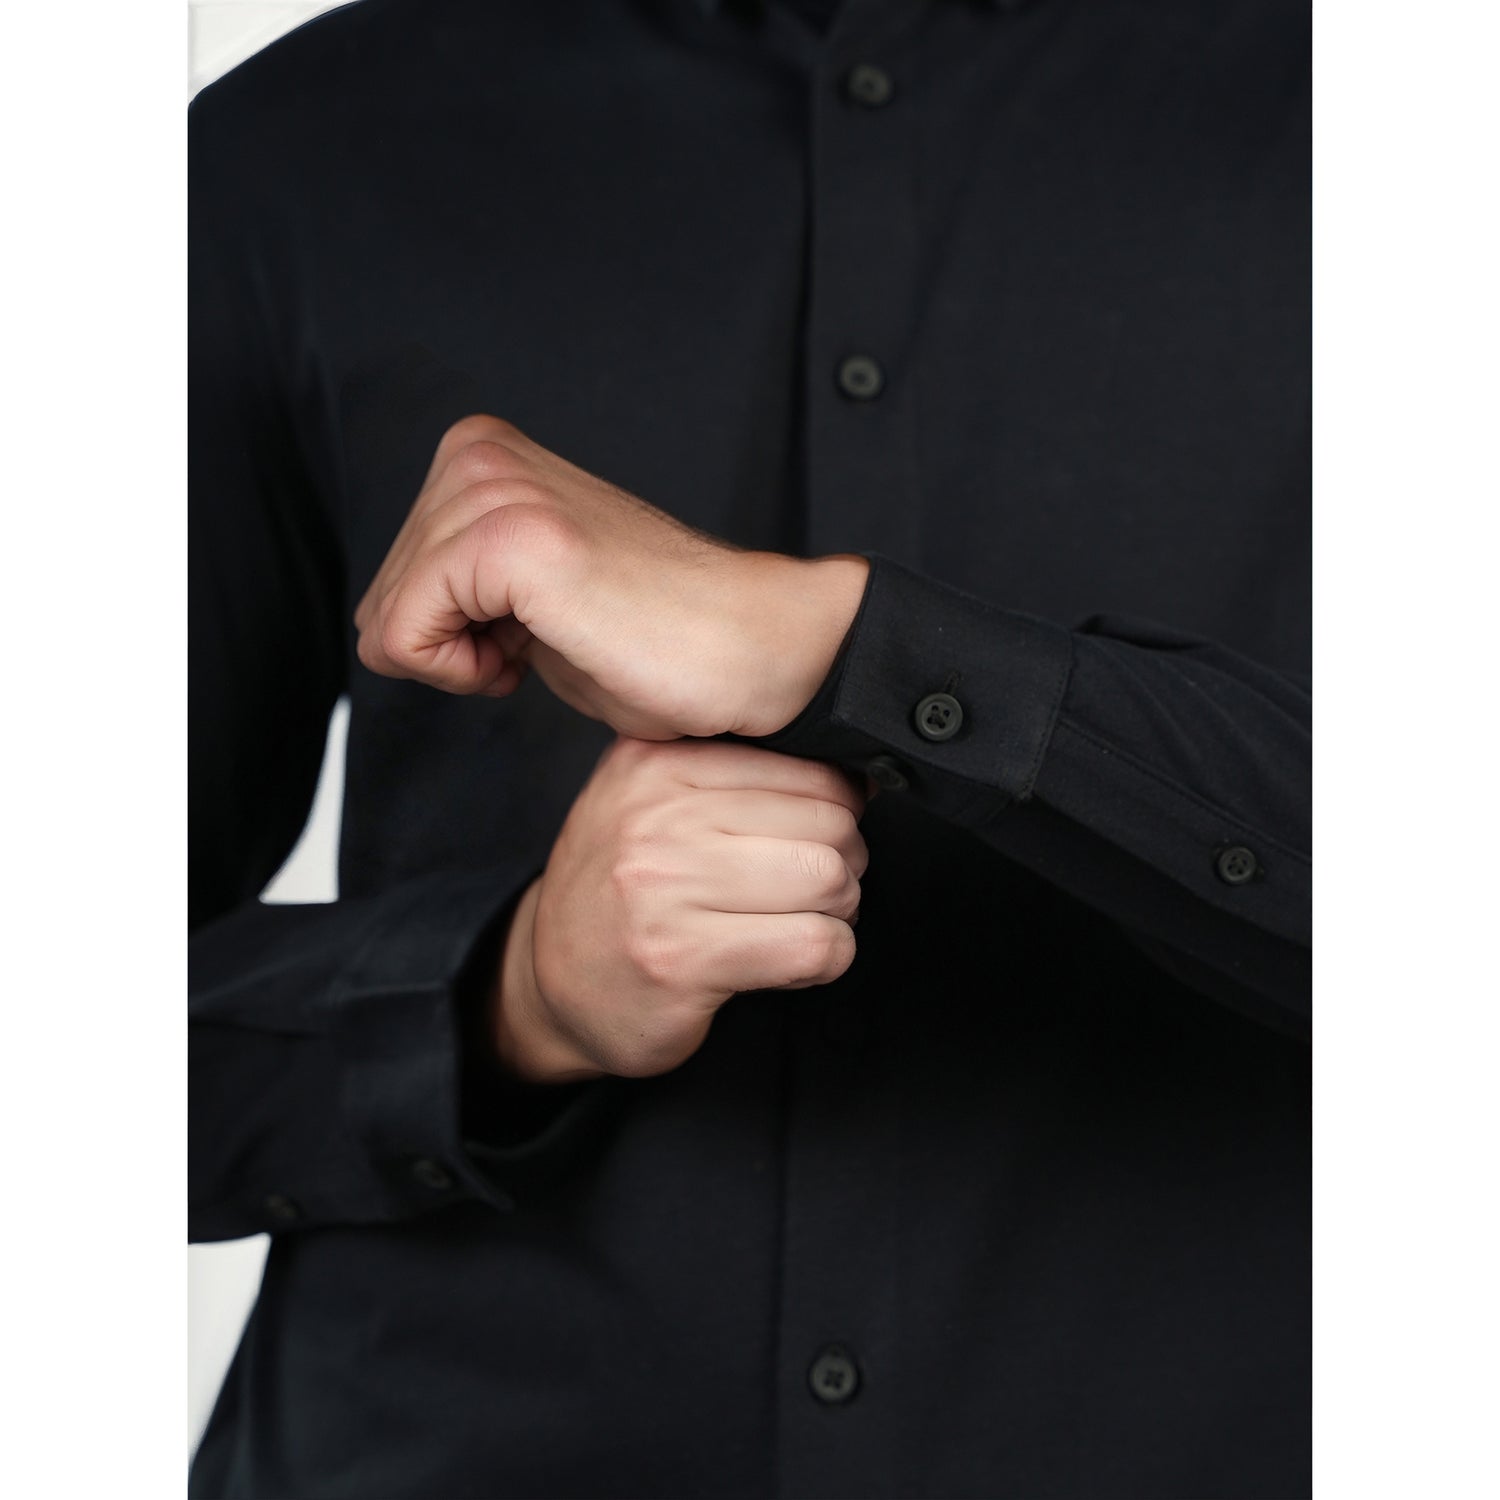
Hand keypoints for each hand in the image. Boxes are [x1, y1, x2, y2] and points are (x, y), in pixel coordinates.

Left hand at [353, 415, 868, 738]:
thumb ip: (460, 587)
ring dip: (466, 663)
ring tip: (554, 643)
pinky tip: (533, 658)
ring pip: (389, 619)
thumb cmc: (653, 641)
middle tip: (550, 642)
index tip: (537, 631)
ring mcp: (492, 488)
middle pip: (381, 597)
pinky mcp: (507, 538)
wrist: (745, 647)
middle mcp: (478, 454)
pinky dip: (461, 674)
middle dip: (455, 649)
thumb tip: (384, 625)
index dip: (456, 636)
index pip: (393, 577)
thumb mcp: (523, 599)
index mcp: (481, 455)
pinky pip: (404, 635)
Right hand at [493, 737, 866, 1082]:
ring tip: (801, 923)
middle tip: (812, 892)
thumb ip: (738, 778)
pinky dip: (826, 958)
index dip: (838, 813)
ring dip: (837, 914)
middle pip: (829, 824)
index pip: (809, 769)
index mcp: (656, 764)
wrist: (549, 984)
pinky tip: (789, 961)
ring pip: (828, 881)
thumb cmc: (623, 893)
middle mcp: (656, 817)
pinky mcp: (684, 961)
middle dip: (843, 865)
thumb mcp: (654, 804)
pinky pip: (813, 946)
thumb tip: (859, 778)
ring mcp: (666, 890)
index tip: (815, 842)